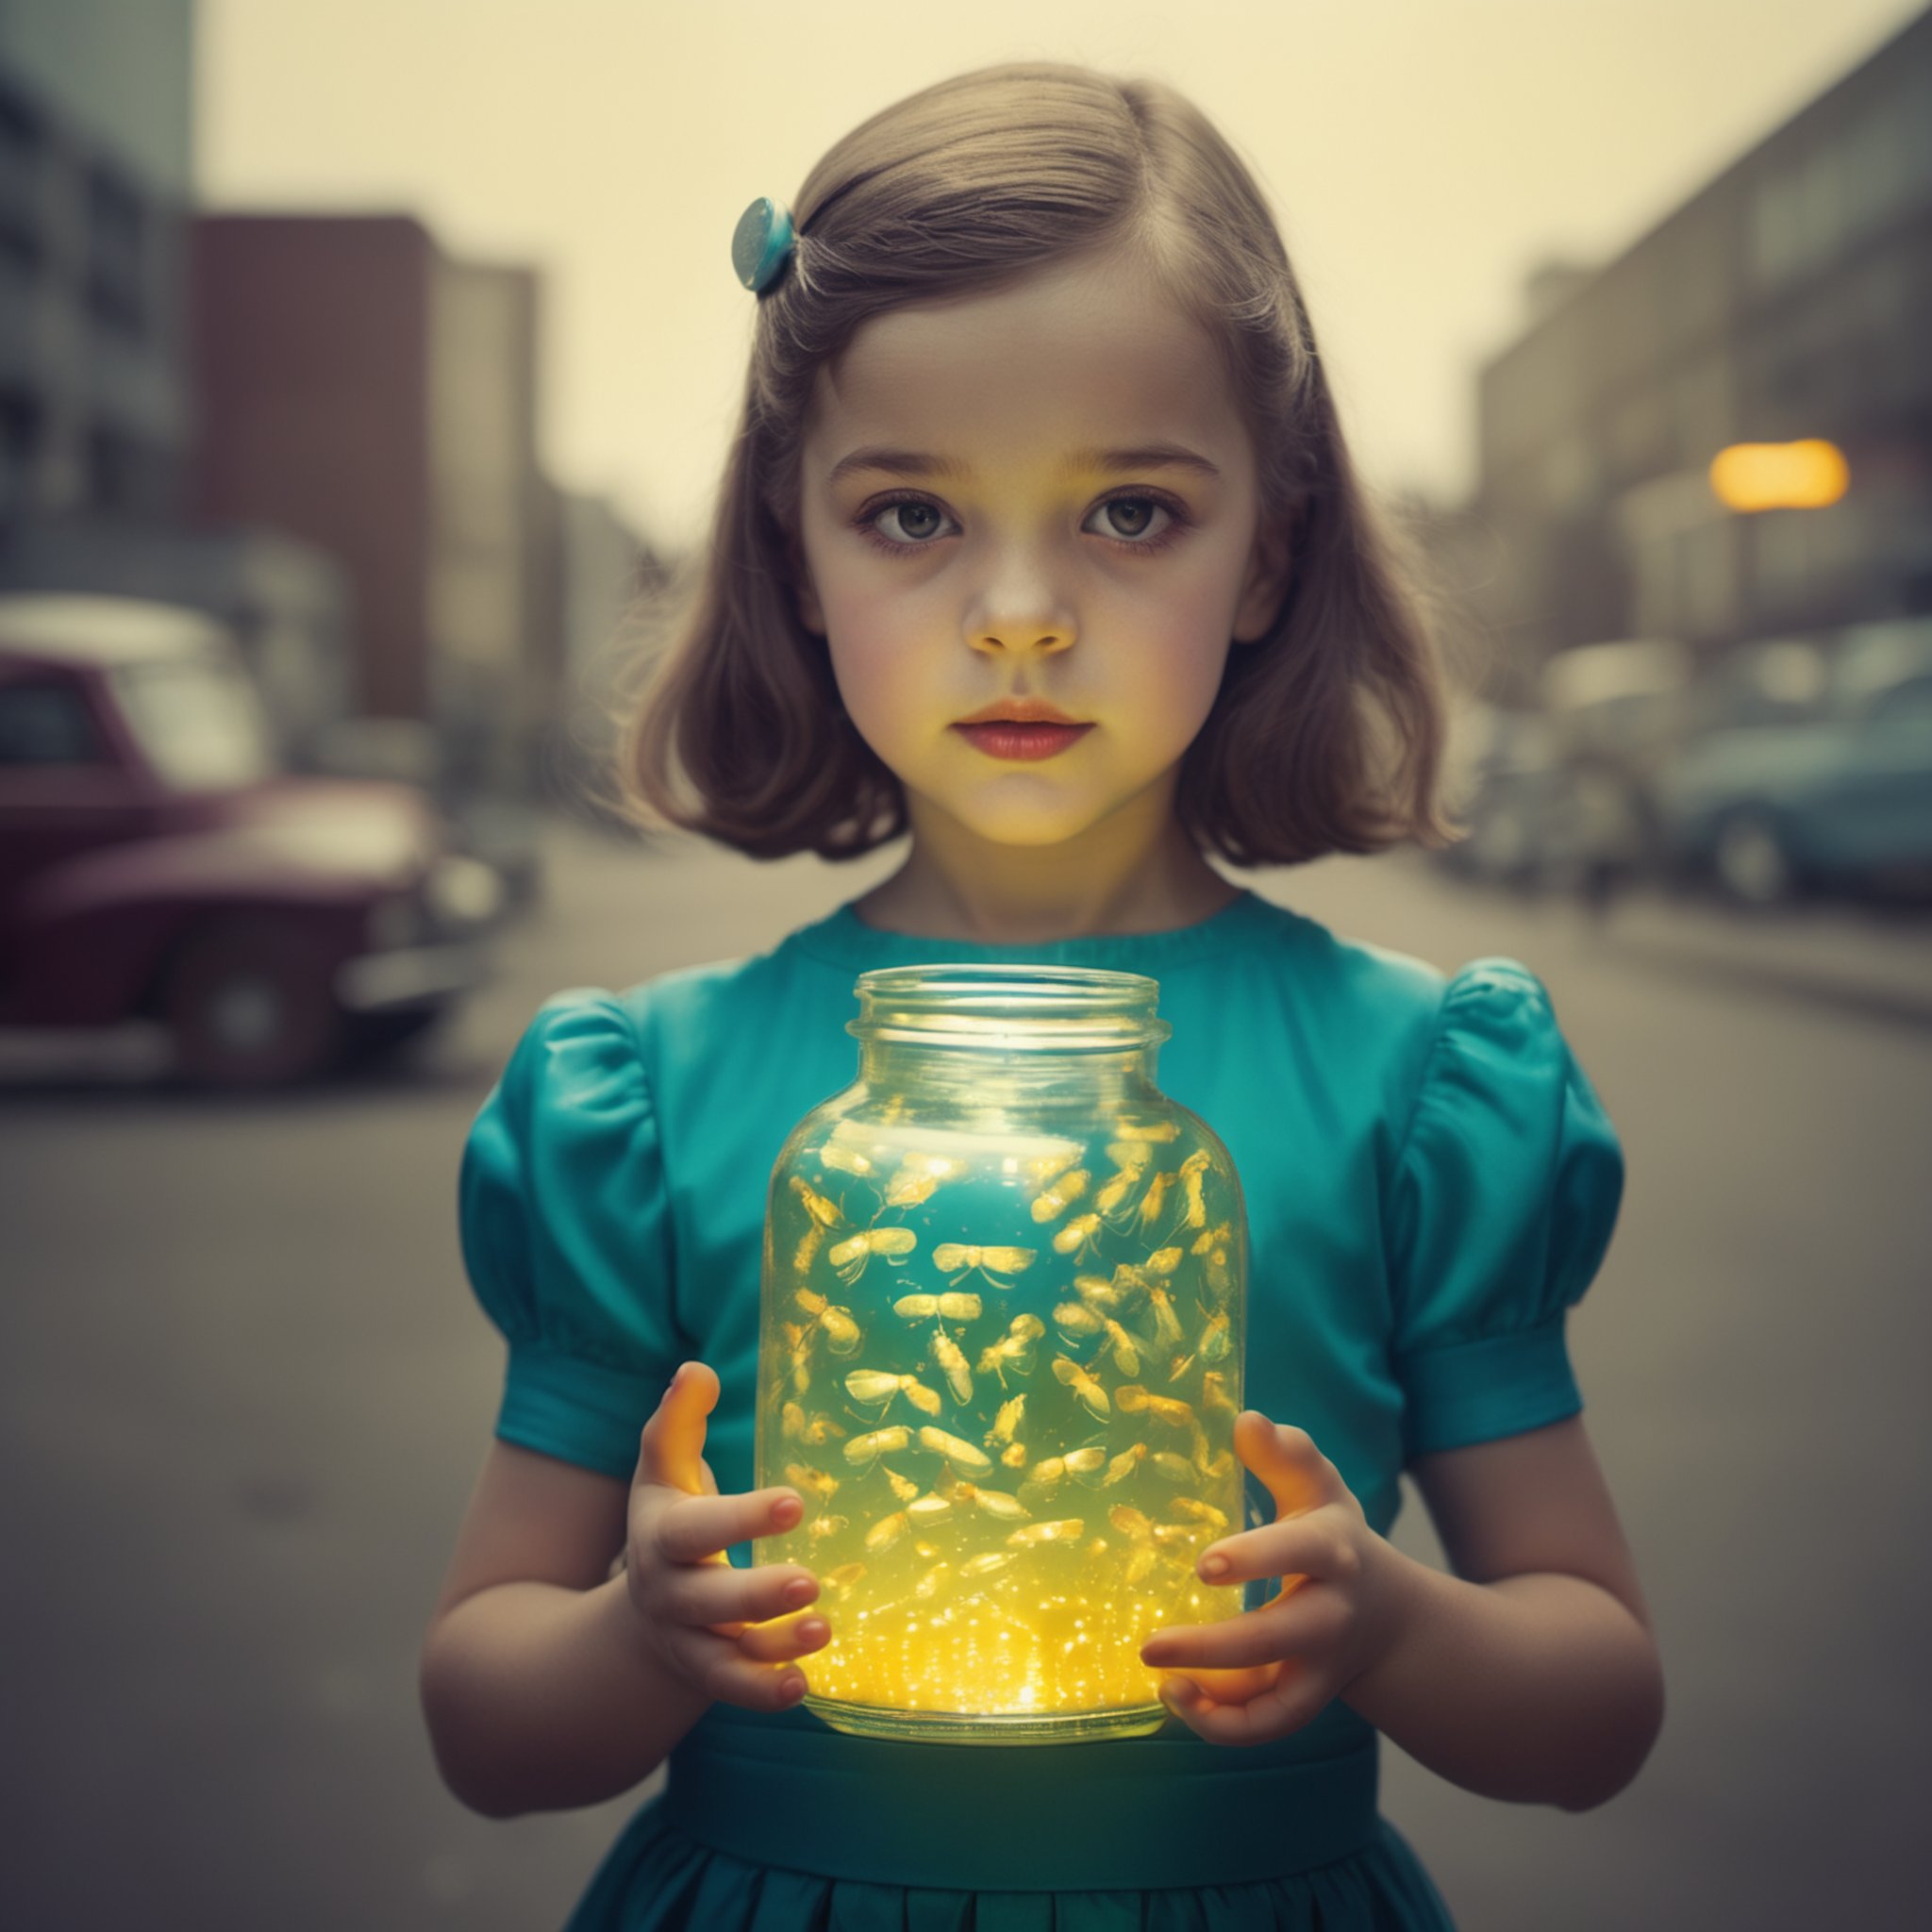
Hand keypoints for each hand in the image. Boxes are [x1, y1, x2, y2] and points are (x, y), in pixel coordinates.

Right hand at [622, 1360, 829, 1711]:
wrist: (644, 1600)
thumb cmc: (671, 1516)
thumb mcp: (664, 1466)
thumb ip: (677, 1419)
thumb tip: (696, 1370)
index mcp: (661, 1535)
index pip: (695, 1529)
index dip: (742, 1518)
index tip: (796, 1502)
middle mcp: (669, 1593)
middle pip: (707, 1600)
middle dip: (757, 1594)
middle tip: (809, 1581)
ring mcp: (687, 1639)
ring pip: (722, 1655)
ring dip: (772, 1648)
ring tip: (825, 1629)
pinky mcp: (708, 1672)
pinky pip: (732, 1688)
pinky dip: (763, 1691)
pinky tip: (803, 1686)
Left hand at [1138, 1412, 1410, 1745]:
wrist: (1386, 1613)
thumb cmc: (1331, 1536)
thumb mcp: (1317, 1487)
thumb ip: (1285, 1453)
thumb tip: (1246, 1420)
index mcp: (1334, 1551)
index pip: (1302, 1553)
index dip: (1256, 1560)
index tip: (1202, 1564)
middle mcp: (1332, 1615)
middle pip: (1280, 1639)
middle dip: (1216, 1647)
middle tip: (1150, 1644)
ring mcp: (1320, 1666)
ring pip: (1277, 1700)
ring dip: (1216, 1704)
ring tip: (1161, 1680)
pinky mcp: (1305, 1700)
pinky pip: (1269, 1725)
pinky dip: (1224, 1726)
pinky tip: (1176, 1697)